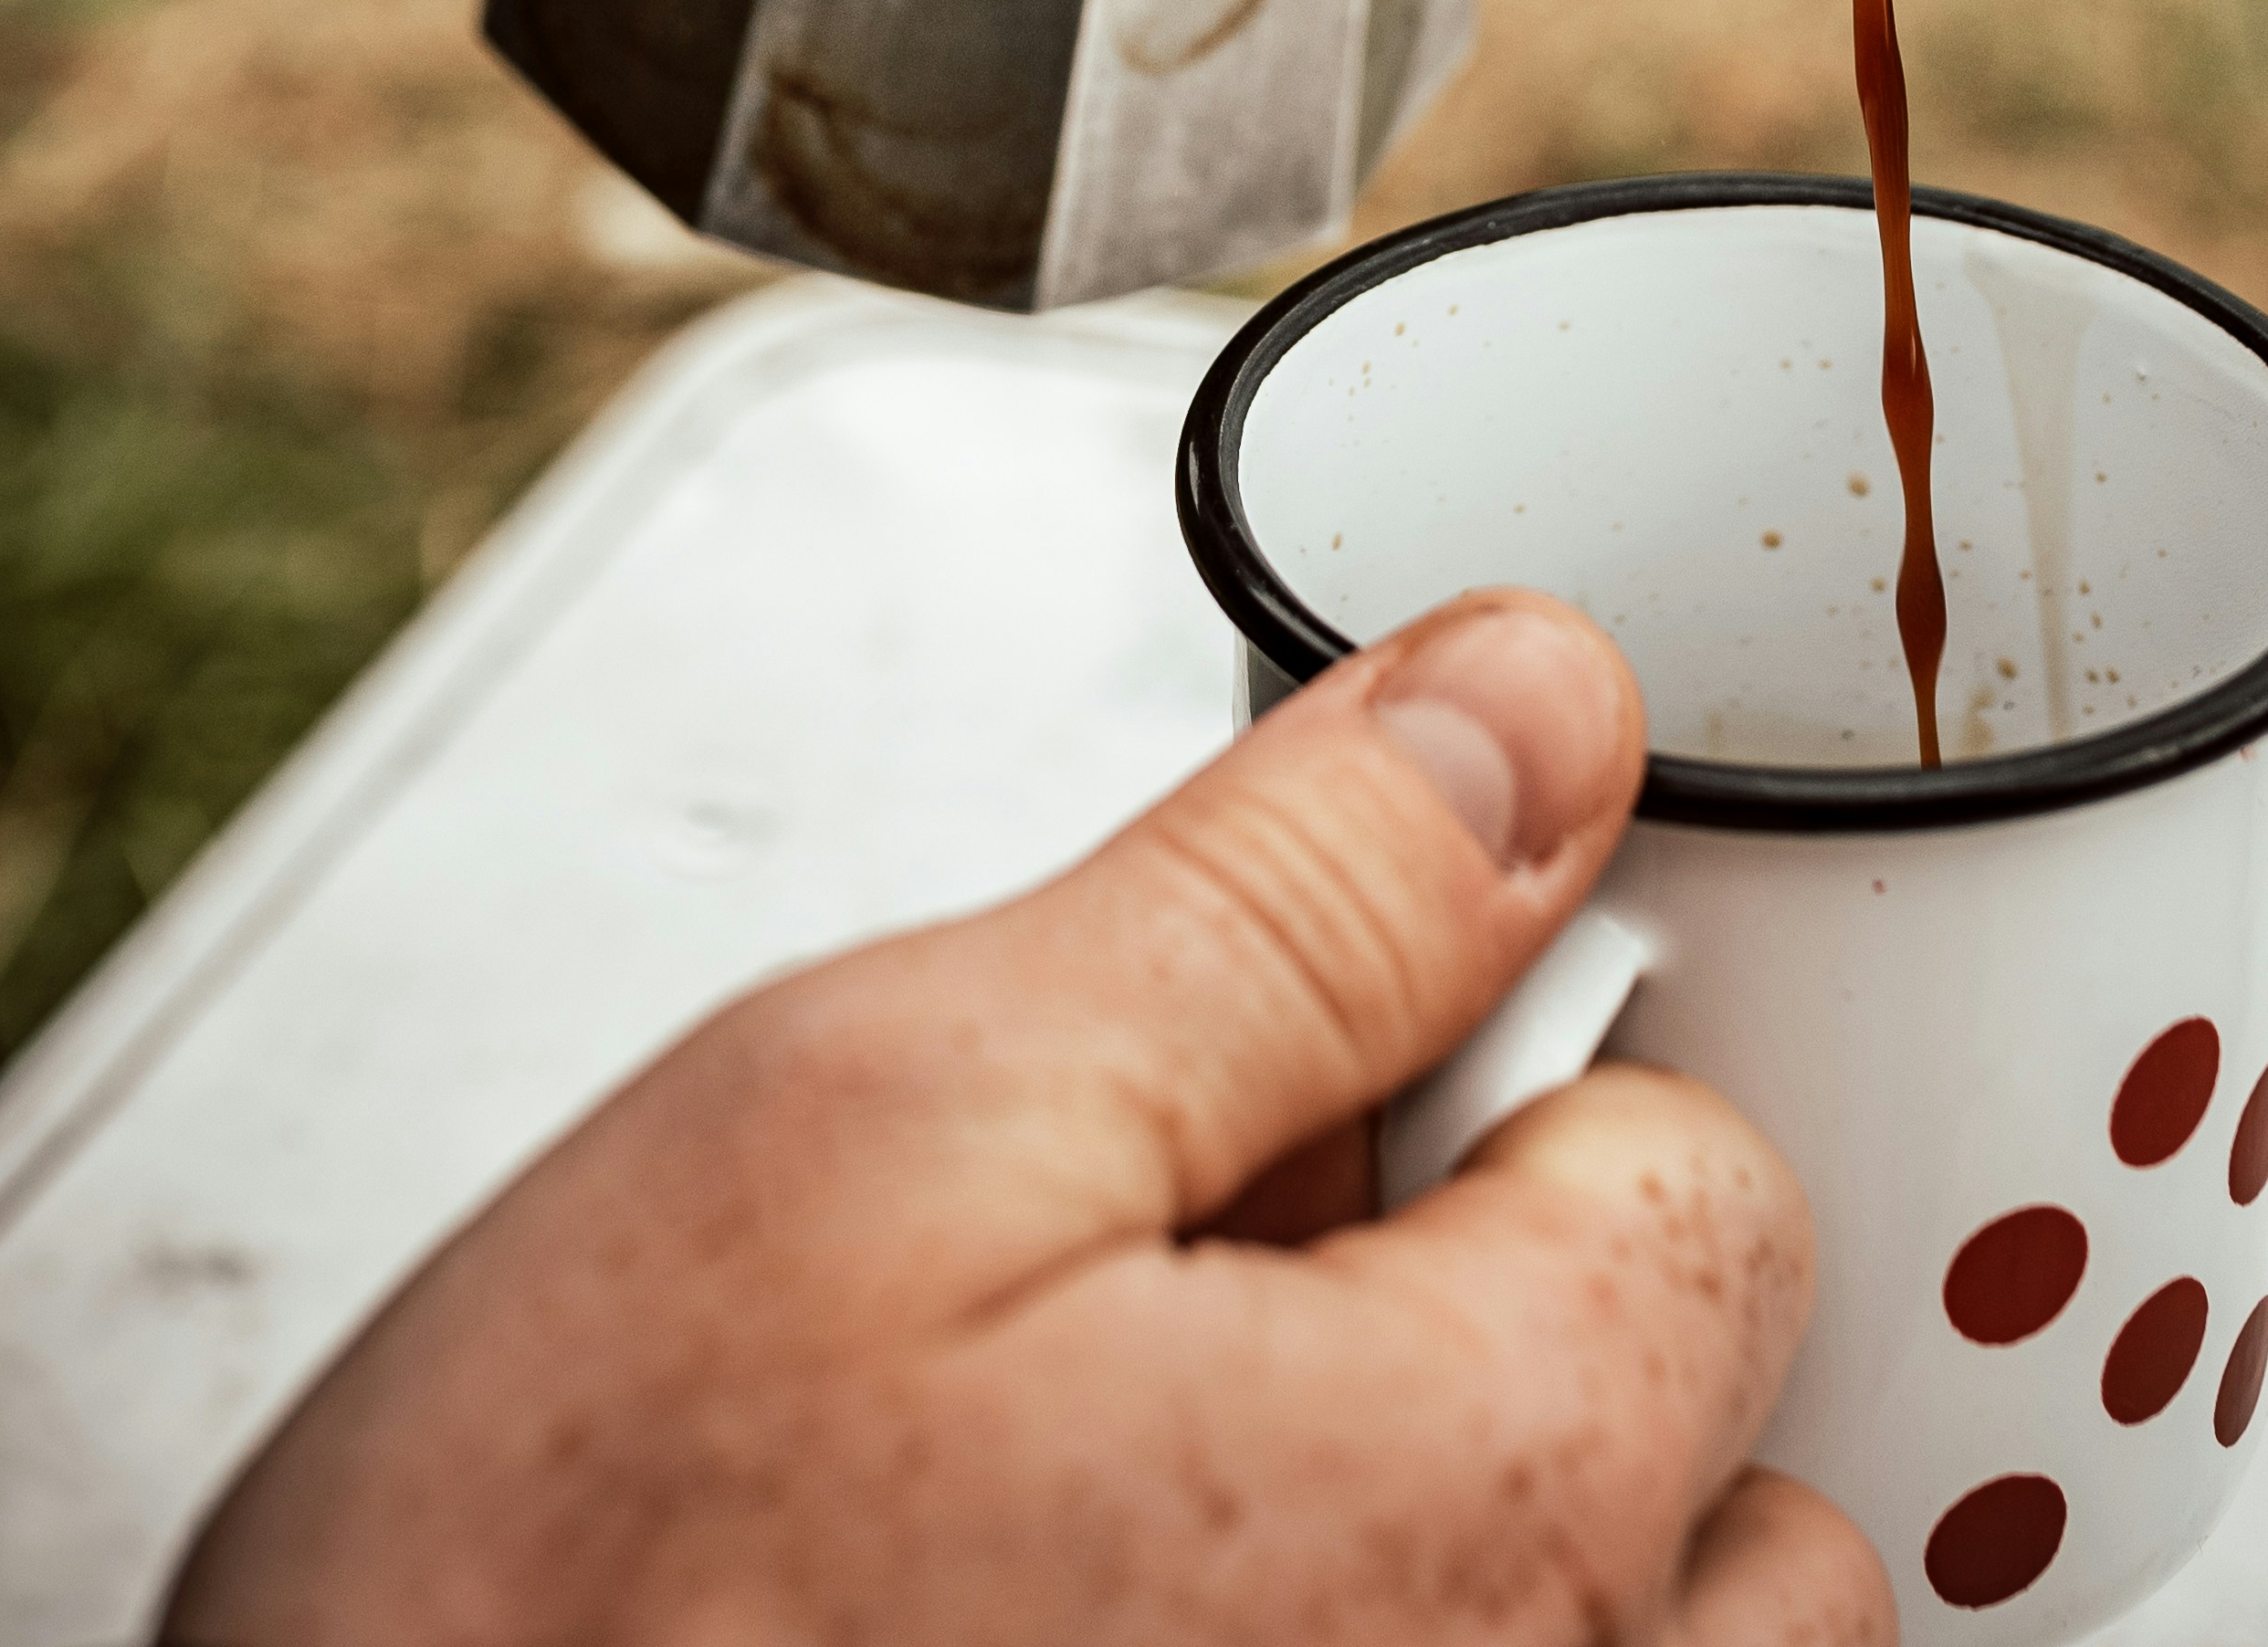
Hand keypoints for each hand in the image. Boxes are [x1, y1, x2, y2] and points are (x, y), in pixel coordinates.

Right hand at [164, 593, 1891, 1645]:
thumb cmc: (546, 1628)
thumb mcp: (878, 1123)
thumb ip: (1275, 906)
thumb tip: (1533, 712)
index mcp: (1478, 1503)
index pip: (1707, 1177)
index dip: (1479, 1078)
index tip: (1294, 1103)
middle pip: (1721, 1467)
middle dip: (1498, 1344)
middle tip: (1186, 1328)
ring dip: (1464, 1557)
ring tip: (1149, 1523)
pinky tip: (1118, 1634)